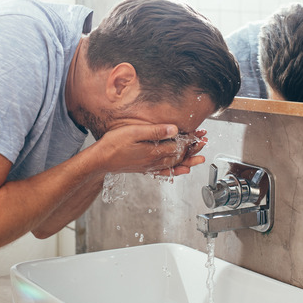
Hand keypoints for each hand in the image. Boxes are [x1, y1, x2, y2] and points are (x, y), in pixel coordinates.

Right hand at [91, 125, 207, 176]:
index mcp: (153, 151)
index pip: (178, 145)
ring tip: (200, 159)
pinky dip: (174, 172)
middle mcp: (154, 161)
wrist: (99, 160)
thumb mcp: (134, 132)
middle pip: (179, 156)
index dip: (190, 140)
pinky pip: (163, 173)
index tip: (200, 135)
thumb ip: (154, 131)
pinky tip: (180, 171)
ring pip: (174, 165)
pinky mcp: (144, 169)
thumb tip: (174, 129)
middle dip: (192, 149)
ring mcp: (149, 166)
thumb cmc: (113, 144)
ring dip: (188, 161)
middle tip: (204, 143)